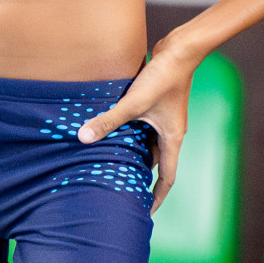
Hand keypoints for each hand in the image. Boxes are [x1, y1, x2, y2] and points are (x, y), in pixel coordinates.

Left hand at [75, 42, 197, 212]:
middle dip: (142, 176)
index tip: (146, 212)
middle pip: (157, 162)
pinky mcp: (158, 104)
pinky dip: (132, 133)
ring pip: (149, 143)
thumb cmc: (163, 77)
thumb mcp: (133, 103)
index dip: (157, 197)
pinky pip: (146, 127)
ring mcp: (165, 118)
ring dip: (135, 153)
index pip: (168, 177)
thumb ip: (108, 120)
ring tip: (114, 163)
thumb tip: (83, 137)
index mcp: (172, 138)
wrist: (180, 50)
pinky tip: (116, 130)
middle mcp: (171, 131)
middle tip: (123, 189)